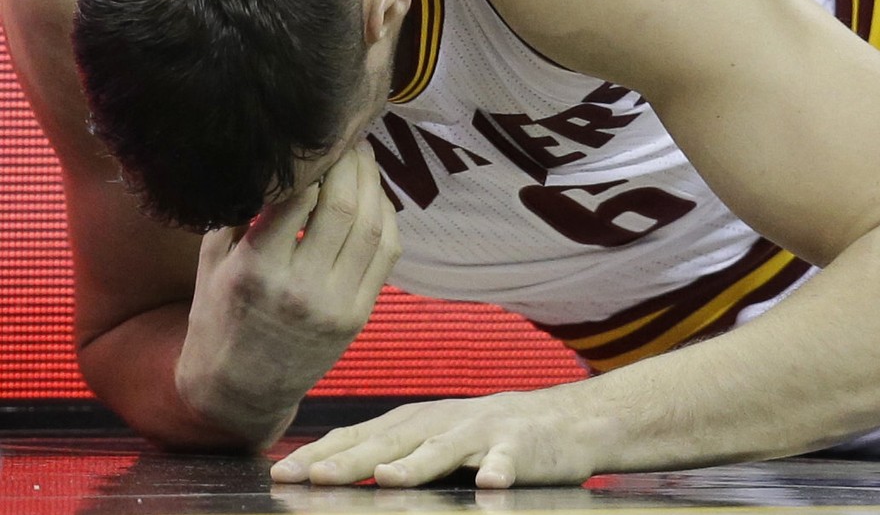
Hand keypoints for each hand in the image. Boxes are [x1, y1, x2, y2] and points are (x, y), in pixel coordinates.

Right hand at [175, 142, 401, 440]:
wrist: (239, 391)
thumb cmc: (218, 318)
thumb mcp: (213, 263)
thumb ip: (242, 212)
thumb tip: (274, 158)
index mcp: (256, 270)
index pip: (297, 197)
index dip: (314, 159)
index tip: (315, 136)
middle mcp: (300, 288)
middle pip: (343, 206)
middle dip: (351, 163)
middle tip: (349, 137)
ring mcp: (335, 304)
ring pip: (372, 227)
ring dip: (374, 185)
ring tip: (364, 159)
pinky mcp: (359, 316)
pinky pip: (386, 254)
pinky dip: (387, 218)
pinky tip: (376, 197)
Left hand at [270, 389, 604, 487]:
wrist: (572, 421)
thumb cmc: (495, 434)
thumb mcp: (440, 436)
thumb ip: (396, 449)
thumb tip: (330, 467)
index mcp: (420, 421)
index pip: (362, 436)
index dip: (324, 453)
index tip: (282, 472)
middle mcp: (446, 421)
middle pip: (393, 441)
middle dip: (351, 459)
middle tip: (313, 477)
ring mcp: (486, 432)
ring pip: (447, 448)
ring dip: (418, 463)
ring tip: (388, 479)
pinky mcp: (524, 447)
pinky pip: (510, 460)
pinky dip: (499, 469)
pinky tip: (490, 482)